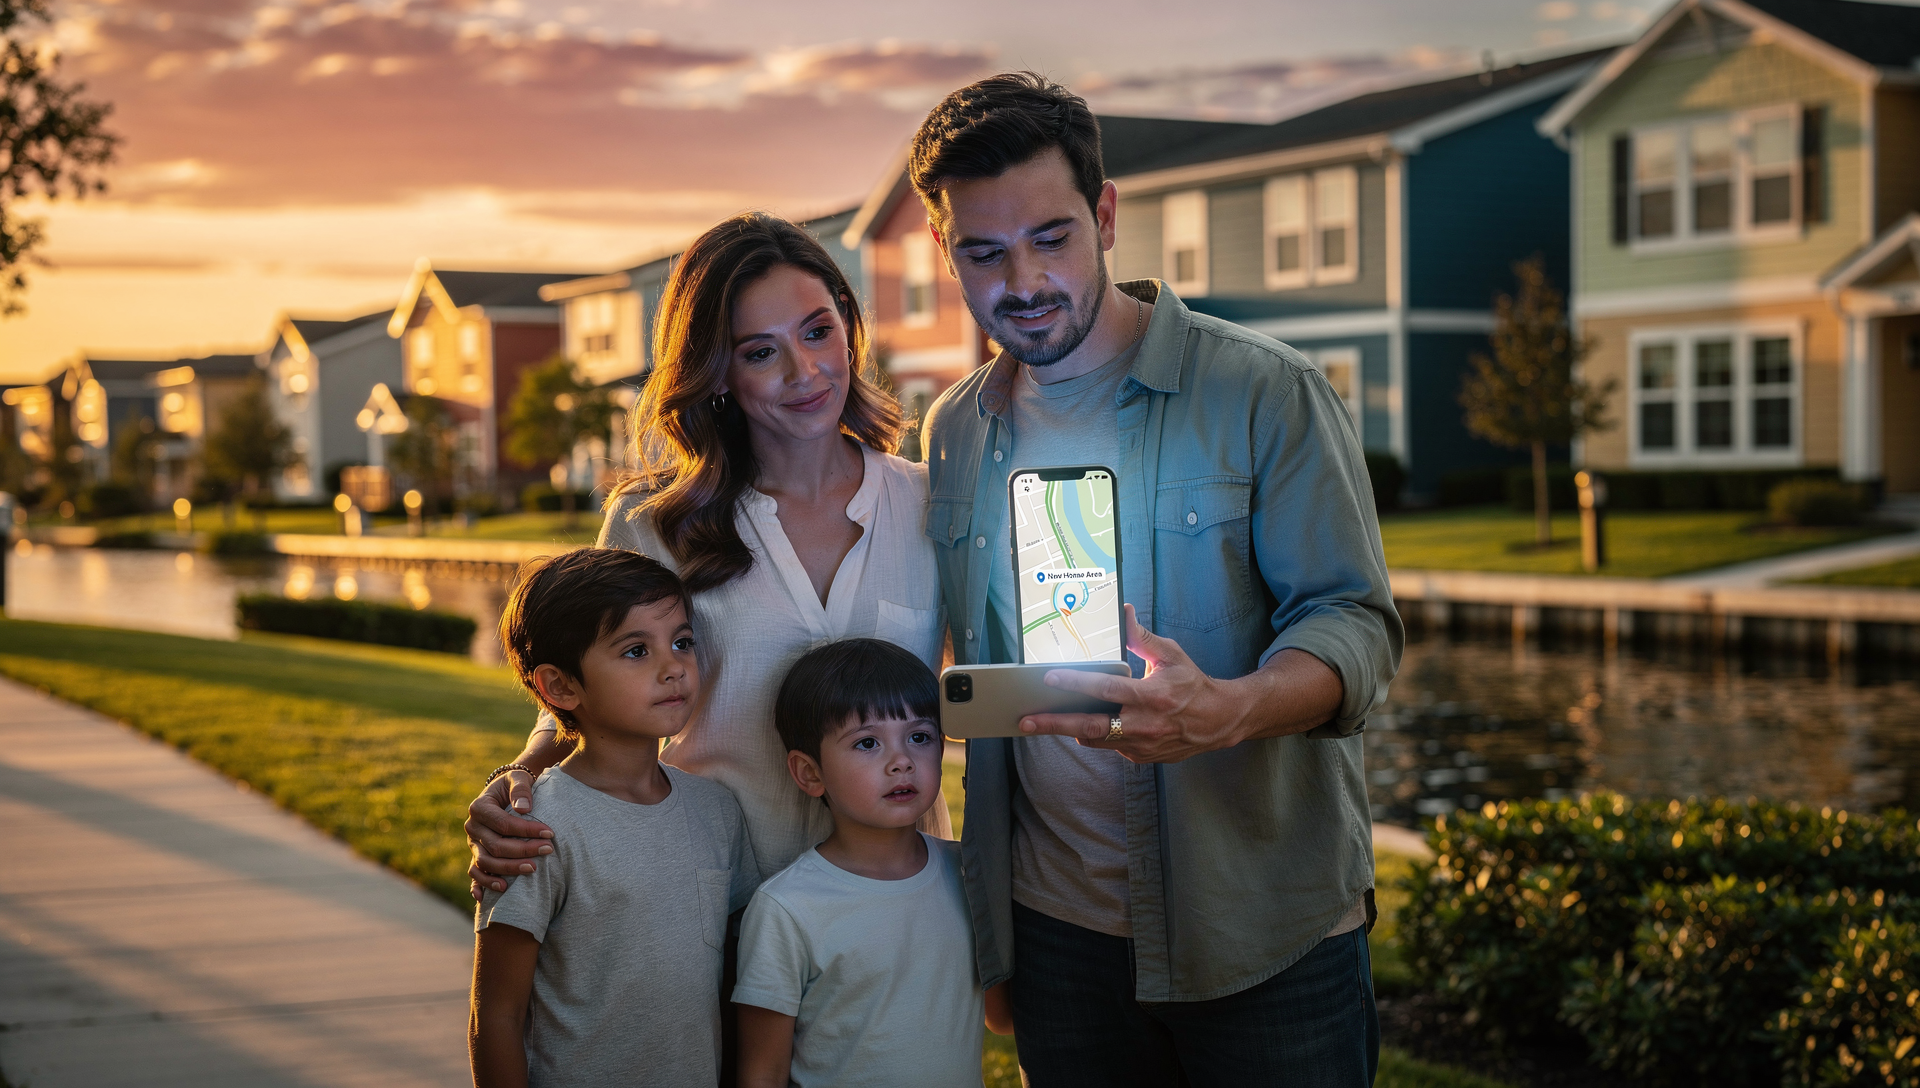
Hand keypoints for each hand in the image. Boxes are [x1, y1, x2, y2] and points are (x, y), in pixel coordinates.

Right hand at [466, 769, 553, 900]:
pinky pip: (475, 874)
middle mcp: (472, 828)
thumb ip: (520, 789)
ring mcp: (473, 844)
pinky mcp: (476, 856)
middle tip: (548, 850)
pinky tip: (500, 890)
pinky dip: (484, 884)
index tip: (550, 832)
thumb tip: (523, 809)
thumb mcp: (518, 778)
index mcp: (479, 808)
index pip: (503, 824)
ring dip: (509, 869)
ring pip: (486, 863)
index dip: (526, 830)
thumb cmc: (514, 785)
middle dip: (523, 850)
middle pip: (496, 846)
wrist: (505, 793)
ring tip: (533, 869)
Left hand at [1018, 605, 1250, 763]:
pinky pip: (1108, 745)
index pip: (1107, 689)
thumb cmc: (1192, 684)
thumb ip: (1141, 638)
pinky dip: (1092, 734)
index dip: (1076, 683)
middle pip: (1090, 726)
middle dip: (1054, 724)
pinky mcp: (1140, 756)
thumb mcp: (1171, 655)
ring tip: (1039, 722)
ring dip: (1067, 730)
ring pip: (1095, 739)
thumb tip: (1124, 611)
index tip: (1049, 678)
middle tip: (1026, 720)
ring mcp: (1141, 744)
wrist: (1217, 722)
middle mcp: (1144, 724)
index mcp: (1152, 695)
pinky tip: (1077, 723)